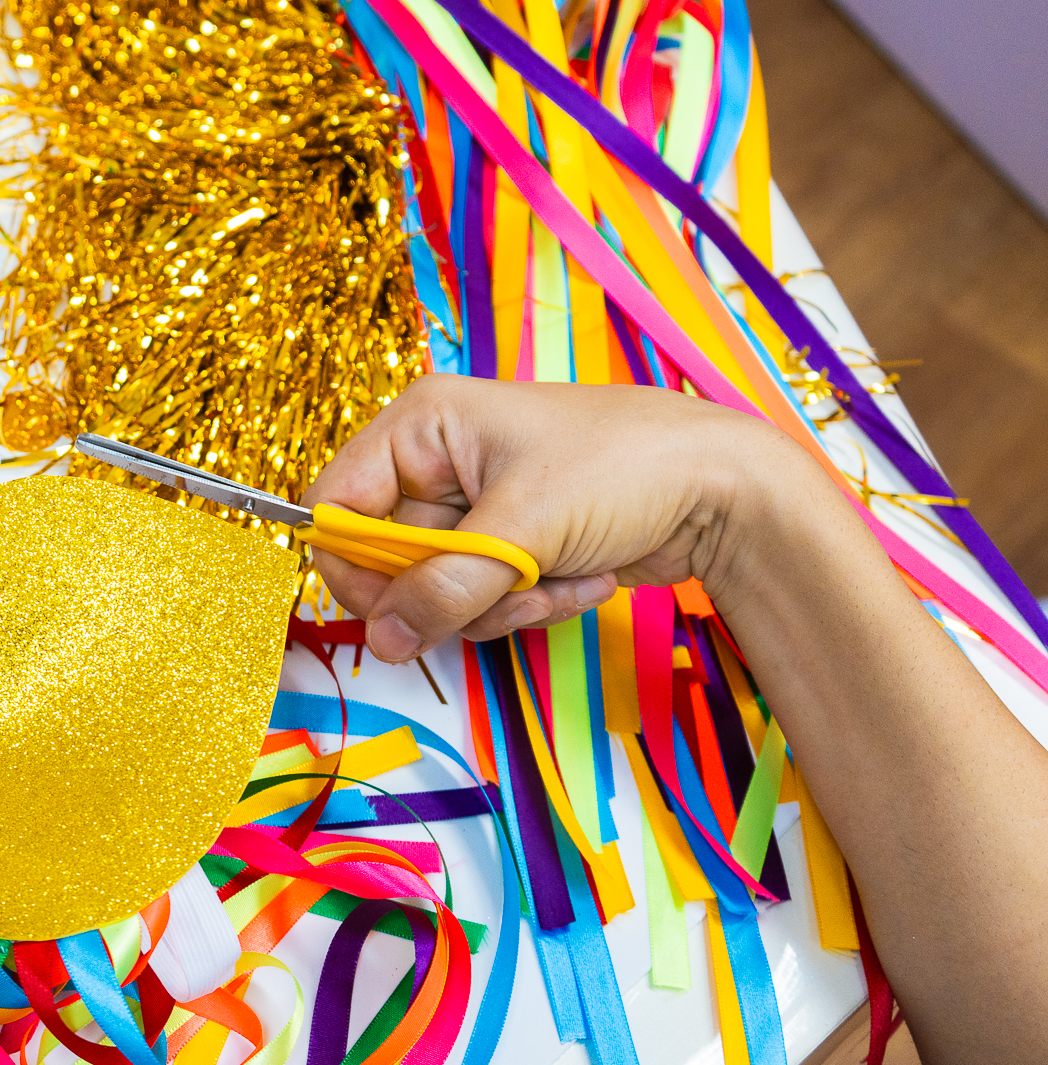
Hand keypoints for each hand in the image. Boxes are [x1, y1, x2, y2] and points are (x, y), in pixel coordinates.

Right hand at [303, 374, 816, 661]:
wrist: (725, 489)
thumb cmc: (624, 470)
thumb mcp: (523, 531)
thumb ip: (443, 588)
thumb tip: (379, 640)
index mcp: (423, 425)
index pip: (338, 505)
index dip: (357, 564)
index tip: (396, 608)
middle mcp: (438, 460)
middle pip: (388, 557)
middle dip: (452, 591)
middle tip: (512, 592)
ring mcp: (474, 505)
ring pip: (436, 589)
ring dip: (500, 603)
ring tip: (560, 580)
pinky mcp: (509, 543)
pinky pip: (482, 598)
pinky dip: (530, 601)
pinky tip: (582, 577)